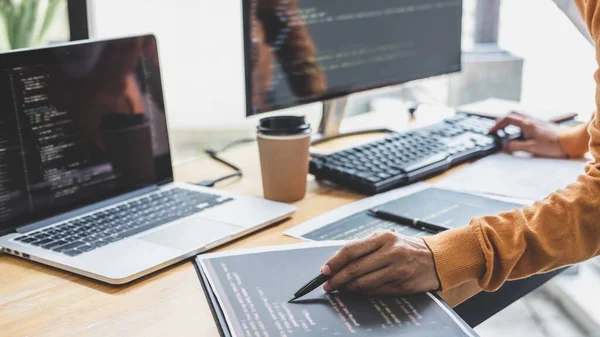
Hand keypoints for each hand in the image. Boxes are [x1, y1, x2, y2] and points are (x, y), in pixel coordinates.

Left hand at [320, 231, 439, 295]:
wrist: (435, 258)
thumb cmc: (403, 247)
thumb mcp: (385, 239)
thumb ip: (363, 248)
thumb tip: (337, 262)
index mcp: (383, 237)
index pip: (351, 250)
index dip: (335, 262)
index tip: (324, 270)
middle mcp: (391, 252)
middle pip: (355, 268)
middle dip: (337, 278)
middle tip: (328, 284)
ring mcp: (398, 269)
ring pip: (364, 282)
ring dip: (348, 288)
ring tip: (340, 288)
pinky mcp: (402, 284)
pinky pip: (376, 291)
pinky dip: (362, 292)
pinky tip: (356, 291)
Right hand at [489, 112, 567, 157]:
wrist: (570, 141)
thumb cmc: (553, 144)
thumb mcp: (532, 148)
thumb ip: (516, 146)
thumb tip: (504, 146)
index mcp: (527, 124)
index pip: (508, 119)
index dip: (497, 125)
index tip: (491, 131)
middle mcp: (531, 120)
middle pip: (512, 114)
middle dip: (501, 121)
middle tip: (495, 129)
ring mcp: (536, 121)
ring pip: (518, 115)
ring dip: (509, 120)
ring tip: (504, 129)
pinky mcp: (540, 124)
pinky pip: (525, 119)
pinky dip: (517, 122)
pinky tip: (518, 130)